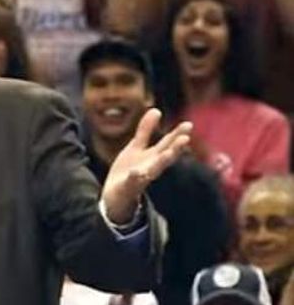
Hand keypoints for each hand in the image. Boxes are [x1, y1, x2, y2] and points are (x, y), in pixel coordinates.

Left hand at [102, 108, 191, 222]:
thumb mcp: (136, 147)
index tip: (188, 125)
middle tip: (185, 138)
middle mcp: (151, 167)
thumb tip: (156, 110)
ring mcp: (141, 178)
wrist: (116, 195)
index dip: (178, 135)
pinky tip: (136, 172)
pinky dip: (135, 177)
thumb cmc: (131, 168)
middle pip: (165, 156)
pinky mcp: (128, 187)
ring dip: (161, 162)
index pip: (168, 144)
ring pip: (154, 170)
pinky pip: (132, 182)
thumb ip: (145, 130)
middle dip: (175, 148)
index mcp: (154, 157)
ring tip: (168, 153)